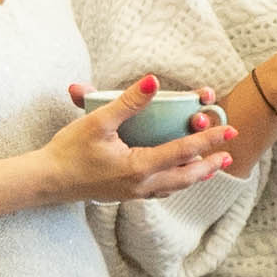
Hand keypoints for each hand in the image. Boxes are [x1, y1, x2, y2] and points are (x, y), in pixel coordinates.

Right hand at [42, 80, 238, 206]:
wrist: (46, 181)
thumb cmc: (68, 150)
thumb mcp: (97, 121)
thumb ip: (128, 102)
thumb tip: (153, 81)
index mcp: (138, 167)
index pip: (182, 152)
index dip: (208, 140)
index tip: (229, 130)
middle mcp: (141, 185)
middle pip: (186, 176)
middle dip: (209, 164)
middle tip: (229, 153)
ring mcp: (133, 193)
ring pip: (174, 187)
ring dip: (195, 175)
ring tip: (211, 167)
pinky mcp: (124, 195)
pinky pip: (159, 191)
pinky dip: (175, 183)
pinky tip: (176, 178)